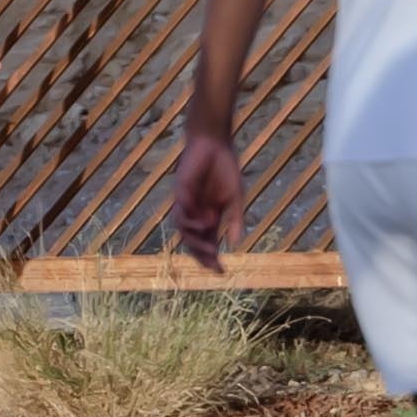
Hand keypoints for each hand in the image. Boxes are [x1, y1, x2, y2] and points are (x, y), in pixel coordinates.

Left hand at [170, 128, 242, 272]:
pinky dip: (190, 221)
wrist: (215, 144)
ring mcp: (186, 204)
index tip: (222, 272)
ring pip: (184, 231)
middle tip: (213, 264)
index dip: (212, 259)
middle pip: (193, 242)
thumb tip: (236, 244)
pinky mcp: (180, 193)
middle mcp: (195, 214)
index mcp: (208, 217)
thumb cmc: (225, 169)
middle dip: (202, 256)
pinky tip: (203, 225)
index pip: (207, 243)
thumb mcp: (235, 199)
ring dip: (195, 242)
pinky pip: (180, 212)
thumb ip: (235, 220)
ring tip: (209, 248)